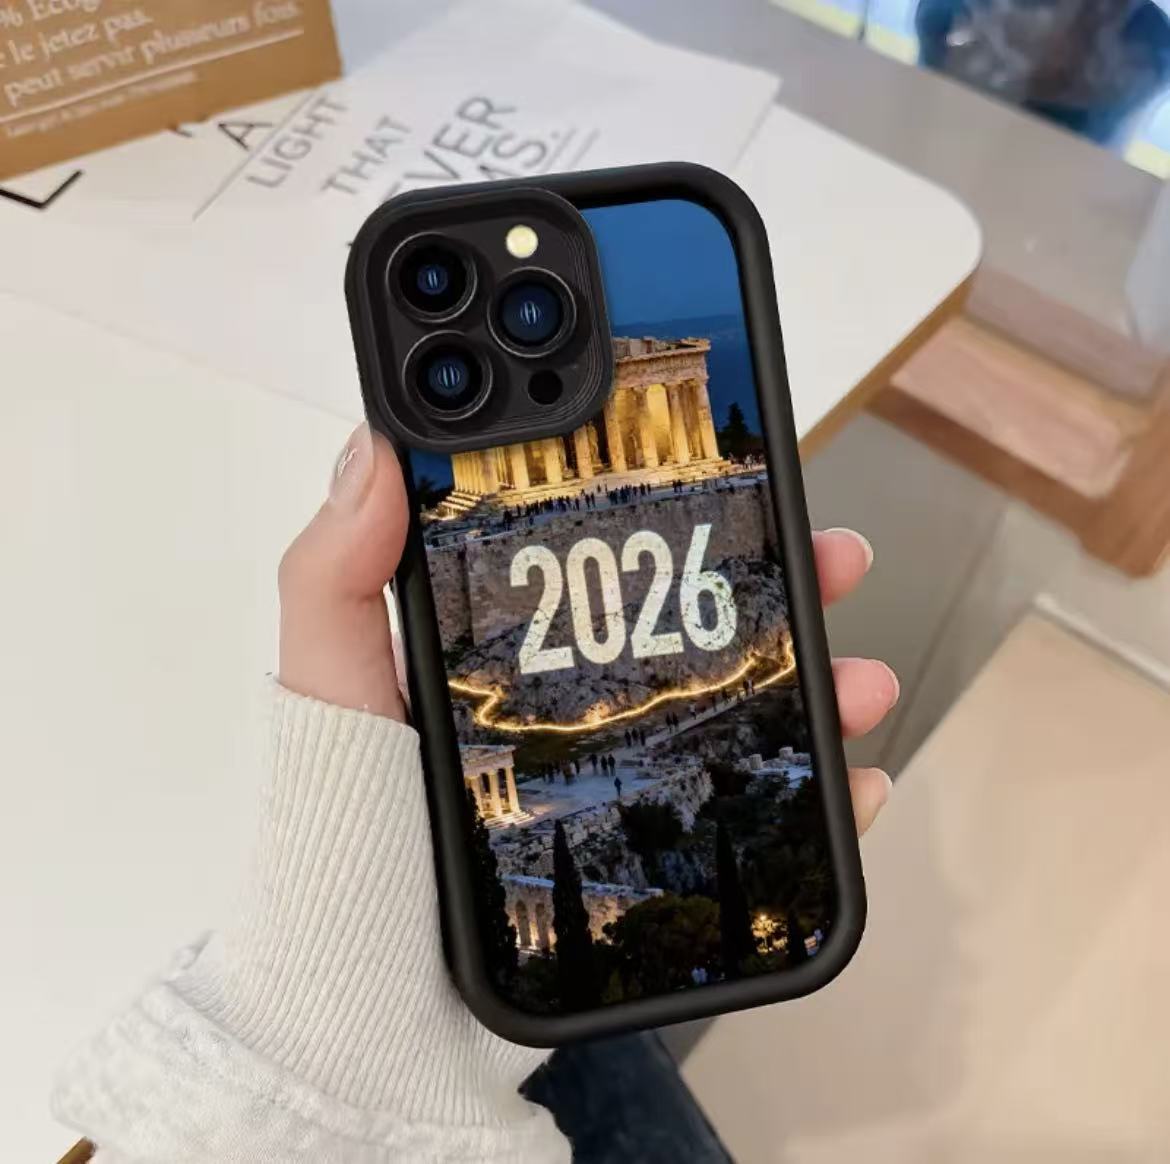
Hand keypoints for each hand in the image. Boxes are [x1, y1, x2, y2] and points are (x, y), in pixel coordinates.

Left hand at [277, 423, 896, 835]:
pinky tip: (855, 777)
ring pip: (749, 704)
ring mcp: (625, 775)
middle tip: (833, 554)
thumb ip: (334, 577)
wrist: (383, 1011)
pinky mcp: (660, 850)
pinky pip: (762, 810)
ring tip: (862, 679)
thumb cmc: (347, 846)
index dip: (673, 502)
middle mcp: (580, 701)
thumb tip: (373, 449)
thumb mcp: (335, 695)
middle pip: (697, 621)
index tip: (728, 461)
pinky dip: (819, 790)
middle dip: (779, 579)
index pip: (605, 552)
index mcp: (513, 647)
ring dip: (821, 680)